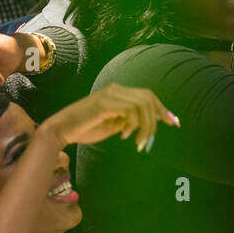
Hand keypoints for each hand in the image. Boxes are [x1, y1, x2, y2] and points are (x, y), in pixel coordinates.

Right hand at [34, 83, 177, 154]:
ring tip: (138, 142)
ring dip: (145, 126)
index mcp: (117, 93)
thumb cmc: (84, 129)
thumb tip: (145, 124)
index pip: (147, 96)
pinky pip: (130, 111)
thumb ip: (127, 121)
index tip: (173, 123)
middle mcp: (115, 90)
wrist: (60, 130)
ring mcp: (110, 95)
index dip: (162, 109)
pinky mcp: (105, 104)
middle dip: (157, 117)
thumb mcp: (112, 125)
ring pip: (142, 105)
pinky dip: (132, 125)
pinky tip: (124, 135)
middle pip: (148, 98)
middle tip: (152, 138)